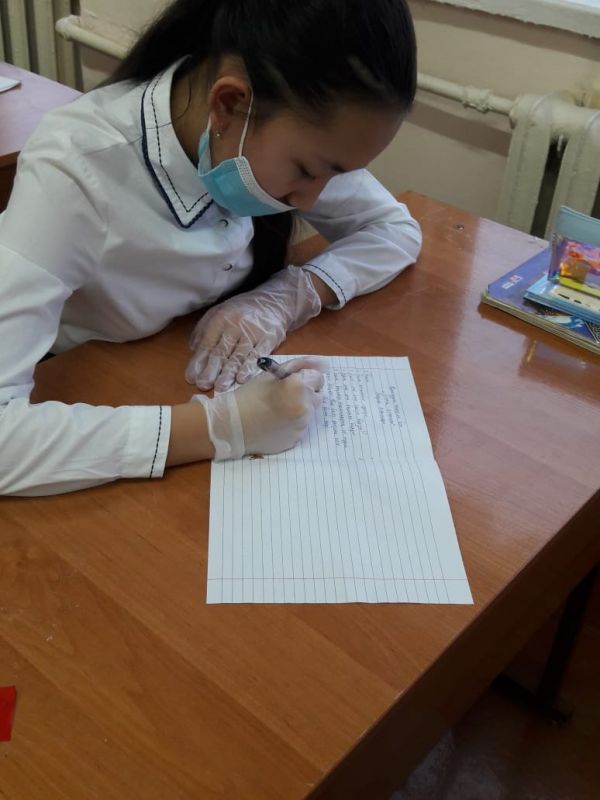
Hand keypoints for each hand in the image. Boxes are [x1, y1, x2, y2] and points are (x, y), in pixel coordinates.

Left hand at [185, 267, 320, 391]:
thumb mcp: (219, 312)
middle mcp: (236, 324)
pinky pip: (257, 355)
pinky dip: (249, 368)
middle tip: (203, 385)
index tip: (191, 377)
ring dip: (228, 373)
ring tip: (220, 387)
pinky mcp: (268, 338)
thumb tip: (194, 351)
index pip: (207, 343)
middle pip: (221, 351)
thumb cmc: (242, 311)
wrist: (273, 302)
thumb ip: (204, 330)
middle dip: (211, 370)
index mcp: (221, 318)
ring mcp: (253, 332)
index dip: (199, 362)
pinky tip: (242, 379)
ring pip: (238, 355)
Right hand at [192, 357, 326, 459]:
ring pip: (310, 412)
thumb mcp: (272, 374)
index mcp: (299, 387)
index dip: (305, 379)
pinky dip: (293, 424)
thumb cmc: (249, 395)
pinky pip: (301, 427)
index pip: (318, 378)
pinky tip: (276, 423)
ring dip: (300, 409)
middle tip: (285, 397)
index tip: (292, 382)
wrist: (232, 426)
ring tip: (278, 411)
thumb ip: (299, 366)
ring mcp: (302, 426)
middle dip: (305, 394)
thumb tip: (324, 364)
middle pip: (317, 395)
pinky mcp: (297, 439)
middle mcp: (305, 407)